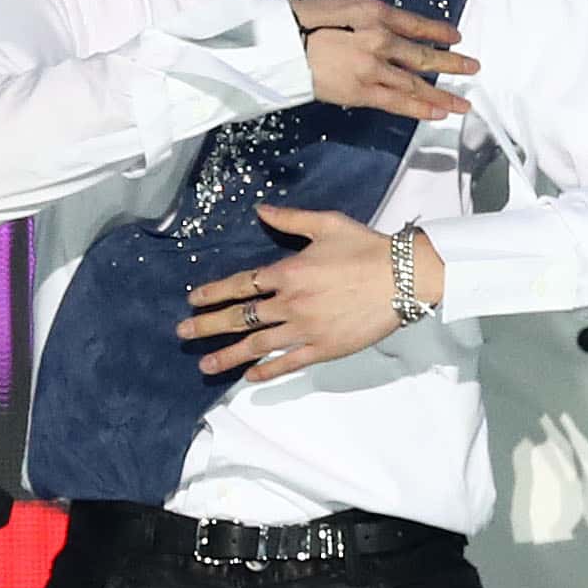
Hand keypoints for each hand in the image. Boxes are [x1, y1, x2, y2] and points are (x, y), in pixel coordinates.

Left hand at [181, 206, 408, 382]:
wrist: (404, 276)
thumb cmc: (366, 248)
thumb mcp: (326, 224)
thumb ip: (289, 220)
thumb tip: (260, 210)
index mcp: (288, 272)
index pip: (240, 285)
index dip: (213, 293)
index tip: (192, 301)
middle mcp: (290, 303)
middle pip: (240, 318)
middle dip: (208, 327)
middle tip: (183, 333)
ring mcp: (306, 329)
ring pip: (258, 345)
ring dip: (229, 356)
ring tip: (205, 365)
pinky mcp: (325, 348)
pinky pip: (289, 362)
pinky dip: (268, 371)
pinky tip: (250, 377)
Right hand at [292, 0, 474, 120]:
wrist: (279, 44)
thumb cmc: (301, 19)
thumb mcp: (341, 3)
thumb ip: (368, 15)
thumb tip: (387, 26)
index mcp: (375, 13)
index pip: (416, 24)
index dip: (438, 32)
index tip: (455, 37)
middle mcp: (381, 40)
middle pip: (423, 56)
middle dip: (452, 64)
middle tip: (473, 68)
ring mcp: (374, 68)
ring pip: (416, 84)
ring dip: (443, 94)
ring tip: (463, 102)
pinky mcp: (361, 92)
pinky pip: (397, 103)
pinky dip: (420, 109)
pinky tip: (438, 113)